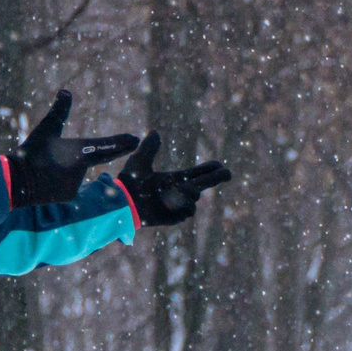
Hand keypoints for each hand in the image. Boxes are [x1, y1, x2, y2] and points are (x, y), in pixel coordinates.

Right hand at [12, 91, 139, 207]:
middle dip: (114, 150)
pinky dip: (61, 180)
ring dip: (67, 167)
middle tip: (130, 143)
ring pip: (77, 172)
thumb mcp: (46, 128)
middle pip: (97, 158)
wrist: (16, 182)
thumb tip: (66, 90)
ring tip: (46, 166)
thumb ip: (59, 110)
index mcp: (81, 152)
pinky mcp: (69, 197)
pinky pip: (69, 185)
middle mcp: (84, 170)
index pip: (107, 146)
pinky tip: (45, 178)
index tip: (137, 139)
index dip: (122, 142)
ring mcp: (77, 185)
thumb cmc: (31, 151)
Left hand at [114, 133, 232, 226]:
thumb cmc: (129, 183)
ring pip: (195, 197)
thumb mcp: (140, 160)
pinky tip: (180, 202)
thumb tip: (155, 132)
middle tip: (228, 173)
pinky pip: (188, 211)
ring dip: (192, 192)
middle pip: (203, 184)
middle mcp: (178, 192)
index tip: (219, 165)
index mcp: (173, 179)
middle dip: (215, 178)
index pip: (196, 174)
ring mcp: (177, 205)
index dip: (208, 169)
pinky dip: (187, 206)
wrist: (123, 203)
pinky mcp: (174, 217)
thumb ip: (149, 147)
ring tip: (182, 189)